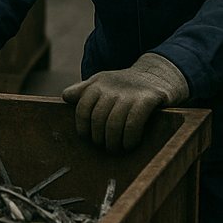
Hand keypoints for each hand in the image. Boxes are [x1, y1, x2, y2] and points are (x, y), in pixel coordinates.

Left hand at [62, 53, 188, 151]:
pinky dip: (129, 138)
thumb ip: (83, 90)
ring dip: (113, 141)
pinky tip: (130, 144)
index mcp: (97, 83)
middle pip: (98, 119)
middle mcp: (111, 87)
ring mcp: (129, 93)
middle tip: (104, 146)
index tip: (86, 137)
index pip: (82, 108)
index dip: (82, 125)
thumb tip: (66, 97)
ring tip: (116, 148)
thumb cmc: (125, 84)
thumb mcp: (102, 82)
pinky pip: (133, 123)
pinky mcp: (147, 99)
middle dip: (99, 137)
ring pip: (114, 124)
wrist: (157, 75)